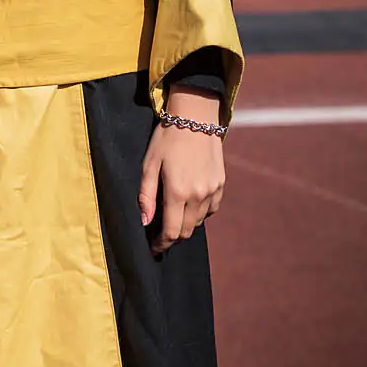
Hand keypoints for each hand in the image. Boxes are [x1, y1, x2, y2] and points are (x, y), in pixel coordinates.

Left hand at [140, 86, 225, 256]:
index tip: (153, 248)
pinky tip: (188, 203)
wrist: (195, 118)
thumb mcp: (149, 164)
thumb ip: (146, 195)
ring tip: (171, 215)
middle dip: (173, 236)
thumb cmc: (166, 139)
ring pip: (199, 221)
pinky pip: (211, 209)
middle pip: (187, 231)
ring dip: (186, 223)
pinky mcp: (221, 185)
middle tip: (159, 234)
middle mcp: (199, 195)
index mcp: (178, 192)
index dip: (161, 244)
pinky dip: (200, 212)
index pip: (172, 231)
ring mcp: (213, 191)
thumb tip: (144, 222)